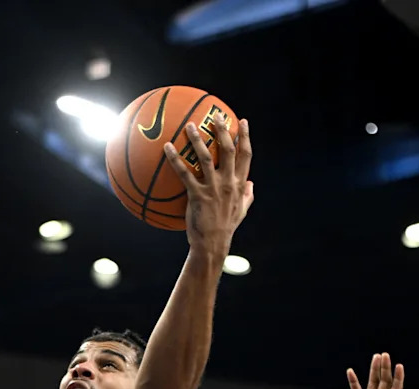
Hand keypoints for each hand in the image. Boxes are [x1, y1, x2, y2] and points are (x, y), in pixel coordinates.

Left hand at [162, 116, 253, 253]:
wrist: (213, 243)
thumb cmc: (226, 227)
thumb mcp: (242, 211)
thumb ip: (247, 196)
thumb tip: (251, 183)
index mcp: (239, 184)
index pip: (245, 155)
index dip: (245, 137)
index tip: (242, 121)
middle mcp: (228, 183)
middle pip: (228, 150)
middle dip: (223, 130)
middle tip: (216, 115)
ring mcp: (213, 188)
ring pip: (206, 157)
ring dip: (198, 139)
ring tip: (189, 125)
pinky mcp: (197, 195)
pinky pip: (184, 173)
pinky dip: (175, 159)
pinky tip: (167, 147)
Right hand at [341, 353, 418, 388]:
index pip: (396, 388)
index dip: (398, 377)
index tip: (399, 366)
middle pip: (384, 380)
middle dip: (385, 368)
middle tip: (385, 355)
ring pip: (372, 381)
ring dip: (374, 369)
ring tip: (376, 356)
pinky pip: (355, 388)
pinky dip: (353, 379)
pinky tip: (351, 371)